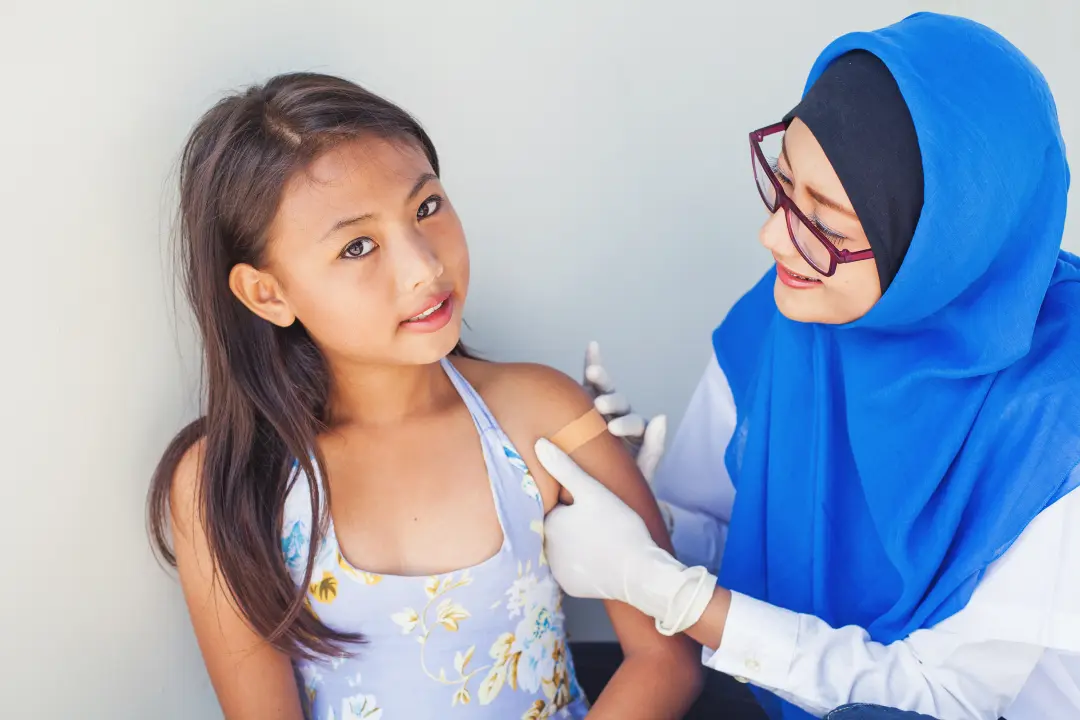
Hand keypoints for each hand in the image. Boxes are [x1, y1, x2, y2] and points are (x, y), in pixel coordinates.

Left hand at [535, 438, 715, 635]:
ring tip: (600, 536)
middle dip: (570, 523)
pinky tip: (599, 555)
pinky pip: (572, 569)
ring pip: (563, 549)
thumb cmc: (619, 527)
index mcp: (548, 524)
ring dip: (575, 542)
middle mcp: (546, 550)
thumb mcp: (593, 491)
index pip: (553, 508)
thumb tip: (539, 444)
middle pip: (557, 528)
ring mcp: (558, 571)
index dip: (570, 503)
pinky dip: (582, 562)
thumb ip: (564, 467)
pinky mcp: (571, 588)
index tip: (587, 503)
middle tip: (597, 520)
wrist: (642, 573)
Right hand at [582, 341, 667, 481]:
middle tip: (601, 406)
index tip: (613, 430)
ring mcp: (603, 409)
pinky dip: (592, 362)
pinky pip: (589, 382)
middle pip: (621, 403)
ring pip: (605, 389)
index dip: (626, 424)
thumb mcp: (641, 474)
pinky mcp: (585, 404)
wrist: (599, 494)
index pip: (635, 424)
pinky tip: (593, 345)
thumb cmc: (621, 488)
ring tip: (592, 372)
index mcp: (637, 435)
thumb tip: (661, 416)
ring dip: (601, 379)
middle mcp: (622, 417)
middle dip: (612, 401)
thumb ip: (654, 448)